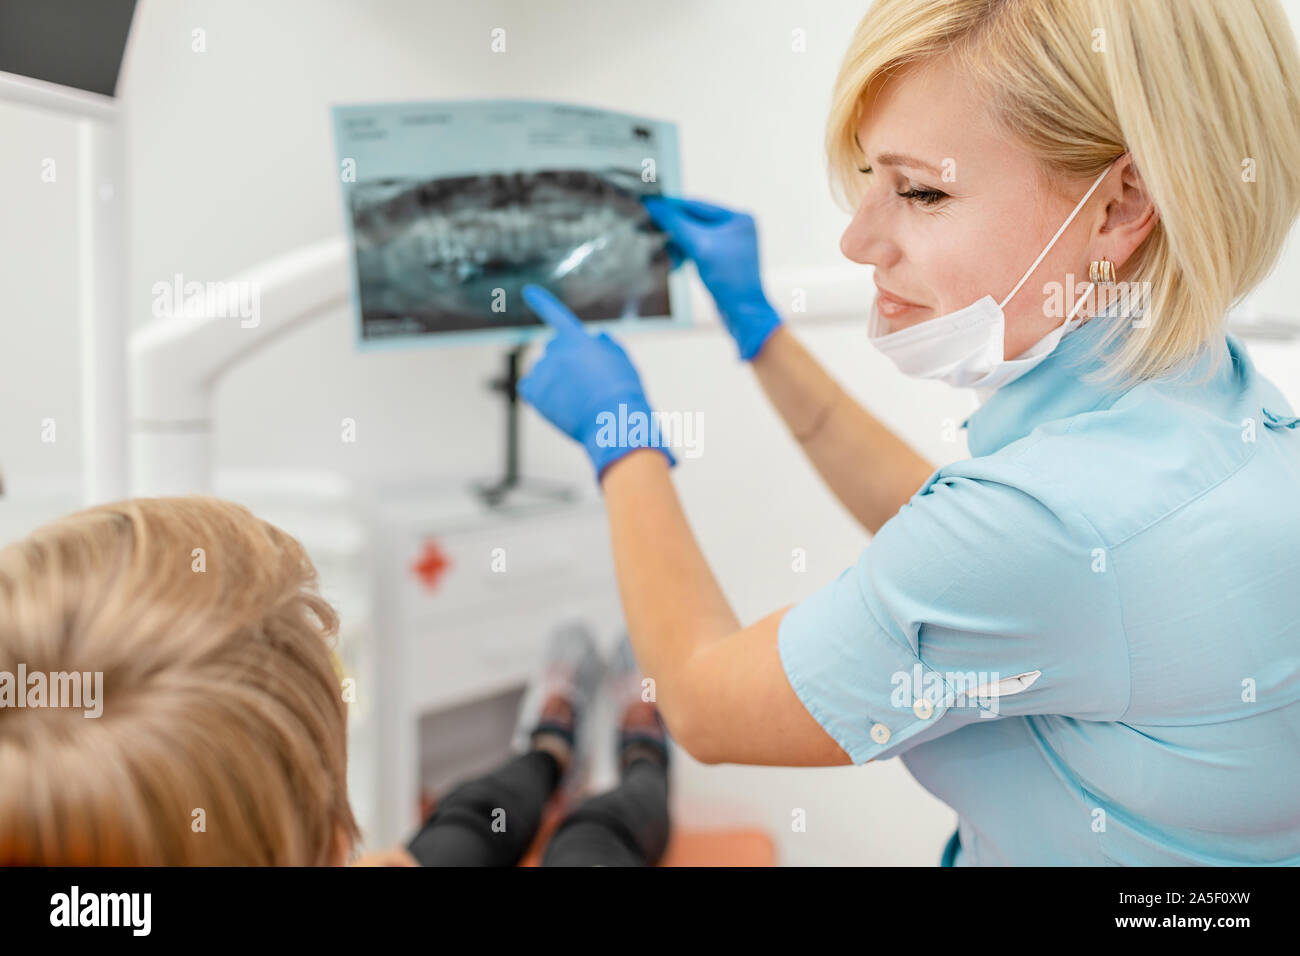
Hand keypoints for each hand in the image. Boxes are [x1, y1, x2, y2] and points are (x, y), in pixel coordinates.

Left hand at [518, 284, 675, 482]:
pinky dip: (538, 391)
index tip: (528, 292)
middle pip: (554, 348)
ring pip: (543, 369)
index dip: (542, 302)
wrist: (613, 422)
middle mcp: (556, 351)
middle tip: (585, 381)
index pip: (556, 315)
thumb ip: (607, 344)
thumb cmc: (623, 392)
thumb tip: (597, 338)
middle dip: (565, 358)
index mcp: (578, 340)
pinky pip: (529, 387)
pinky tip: (555, 401)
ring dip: (555, 378)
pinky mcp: (534, 393)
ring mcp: (543, 372)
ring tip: (577, 398)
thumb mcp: (623, 360)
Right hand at [641, 195, 781, 359]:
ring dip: (678, 246)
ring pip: (693, 237)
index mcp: (739, 218)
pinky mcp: (721, 260)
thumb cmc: (729, 279)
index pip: (698, 205)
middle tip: (653, 232)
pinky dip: (684, 255)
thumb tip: (653, 205)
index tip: (650, 204)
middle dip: (675, 230)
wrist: (742, 313)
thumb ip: (676, 223)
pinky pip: (696, 250)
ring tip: (668, 256)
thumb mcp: (700, 246)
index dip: (672, 206)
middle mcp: (736, 228)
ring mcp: (729, 244)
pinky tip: (676, 265)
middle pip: (694, 221)